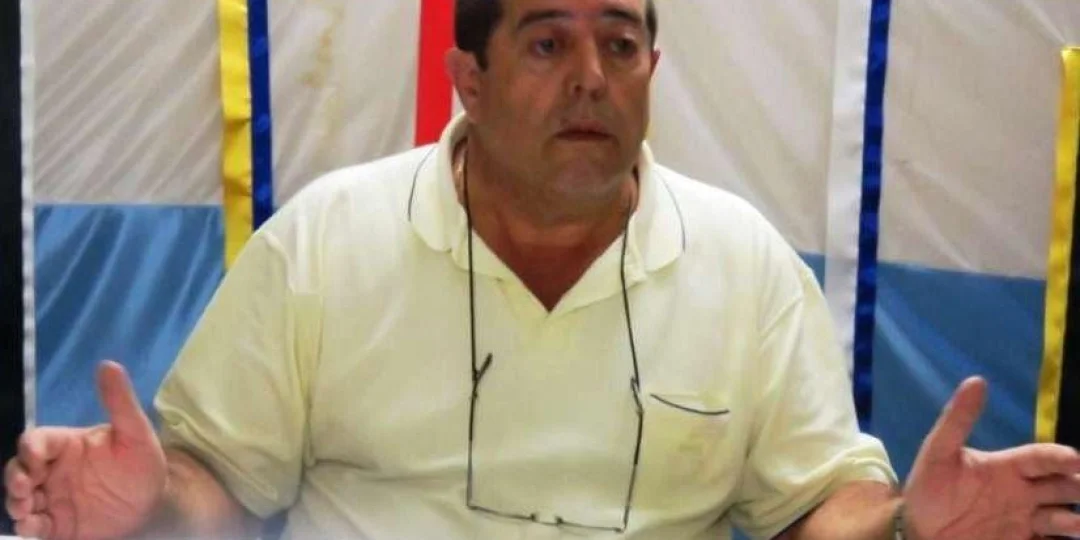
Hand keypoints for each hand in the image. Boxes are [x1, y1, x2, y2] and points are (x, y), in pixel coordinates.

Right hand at [4, 361, 167, 539]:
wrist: (155, 503)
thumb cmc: (143, 464)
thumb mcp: (136, 431)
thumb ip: (120, 401)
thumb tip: (108, 364)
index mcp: (66, 445)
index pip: (36, 442)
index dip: (30, 448)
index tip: (36, 458)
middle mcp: (52, 471)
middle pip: (19, 470)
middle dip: (15, 477)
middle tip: (25, 487)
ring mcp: (52, 498)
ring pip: (19, 499)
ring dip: (16, 503)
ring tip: (26, 508)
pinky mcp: (56, 524)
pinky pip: (33, 527)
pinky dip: (28, 527)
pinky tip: (33, 526)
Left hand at [903, 377, 1079, 538]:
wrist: (918, 530)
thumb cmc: (929, 488)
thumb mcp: (938, 453)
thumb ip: (956, 420)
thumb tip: (976, 380)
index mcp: (1009, 467)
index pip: (1042, 458)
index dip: (1060, 458)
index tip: (1075, 459)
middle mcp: (1025, 493)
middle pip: (1064, 486)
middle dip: (1078, 486)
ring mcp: (1026, 521)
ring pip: (1064, 518)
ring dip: (1074, 520)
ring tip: (1076, 523)